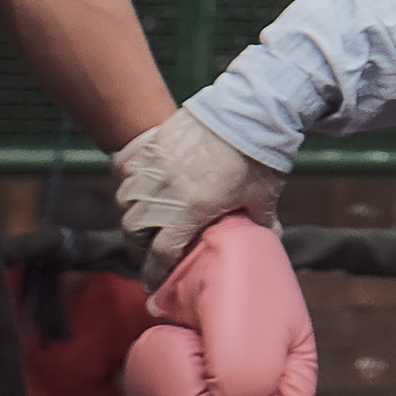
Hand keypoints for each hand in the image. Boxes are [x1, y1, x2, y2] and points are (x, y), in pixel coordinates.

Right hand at [115, 107, 287, 276]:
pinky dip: (132, 191)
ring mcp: (156, 167)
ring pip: (127, 203)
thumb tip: (269, 242)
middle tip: (148, 255)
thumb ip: (261, 223)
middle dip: (139, 249)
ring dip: (132, 219)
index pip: (162, 252)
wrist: (252, 109)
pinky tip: (144, 195)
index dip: (154, 273)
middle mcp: (167, 191)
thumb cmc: (259, 156)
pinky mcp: (153, 147)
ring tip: (144, 227)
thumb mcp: (264, 196)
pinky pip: (130, 175)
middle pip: (135, 231)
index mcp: (192, 209)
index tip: (152, 286)